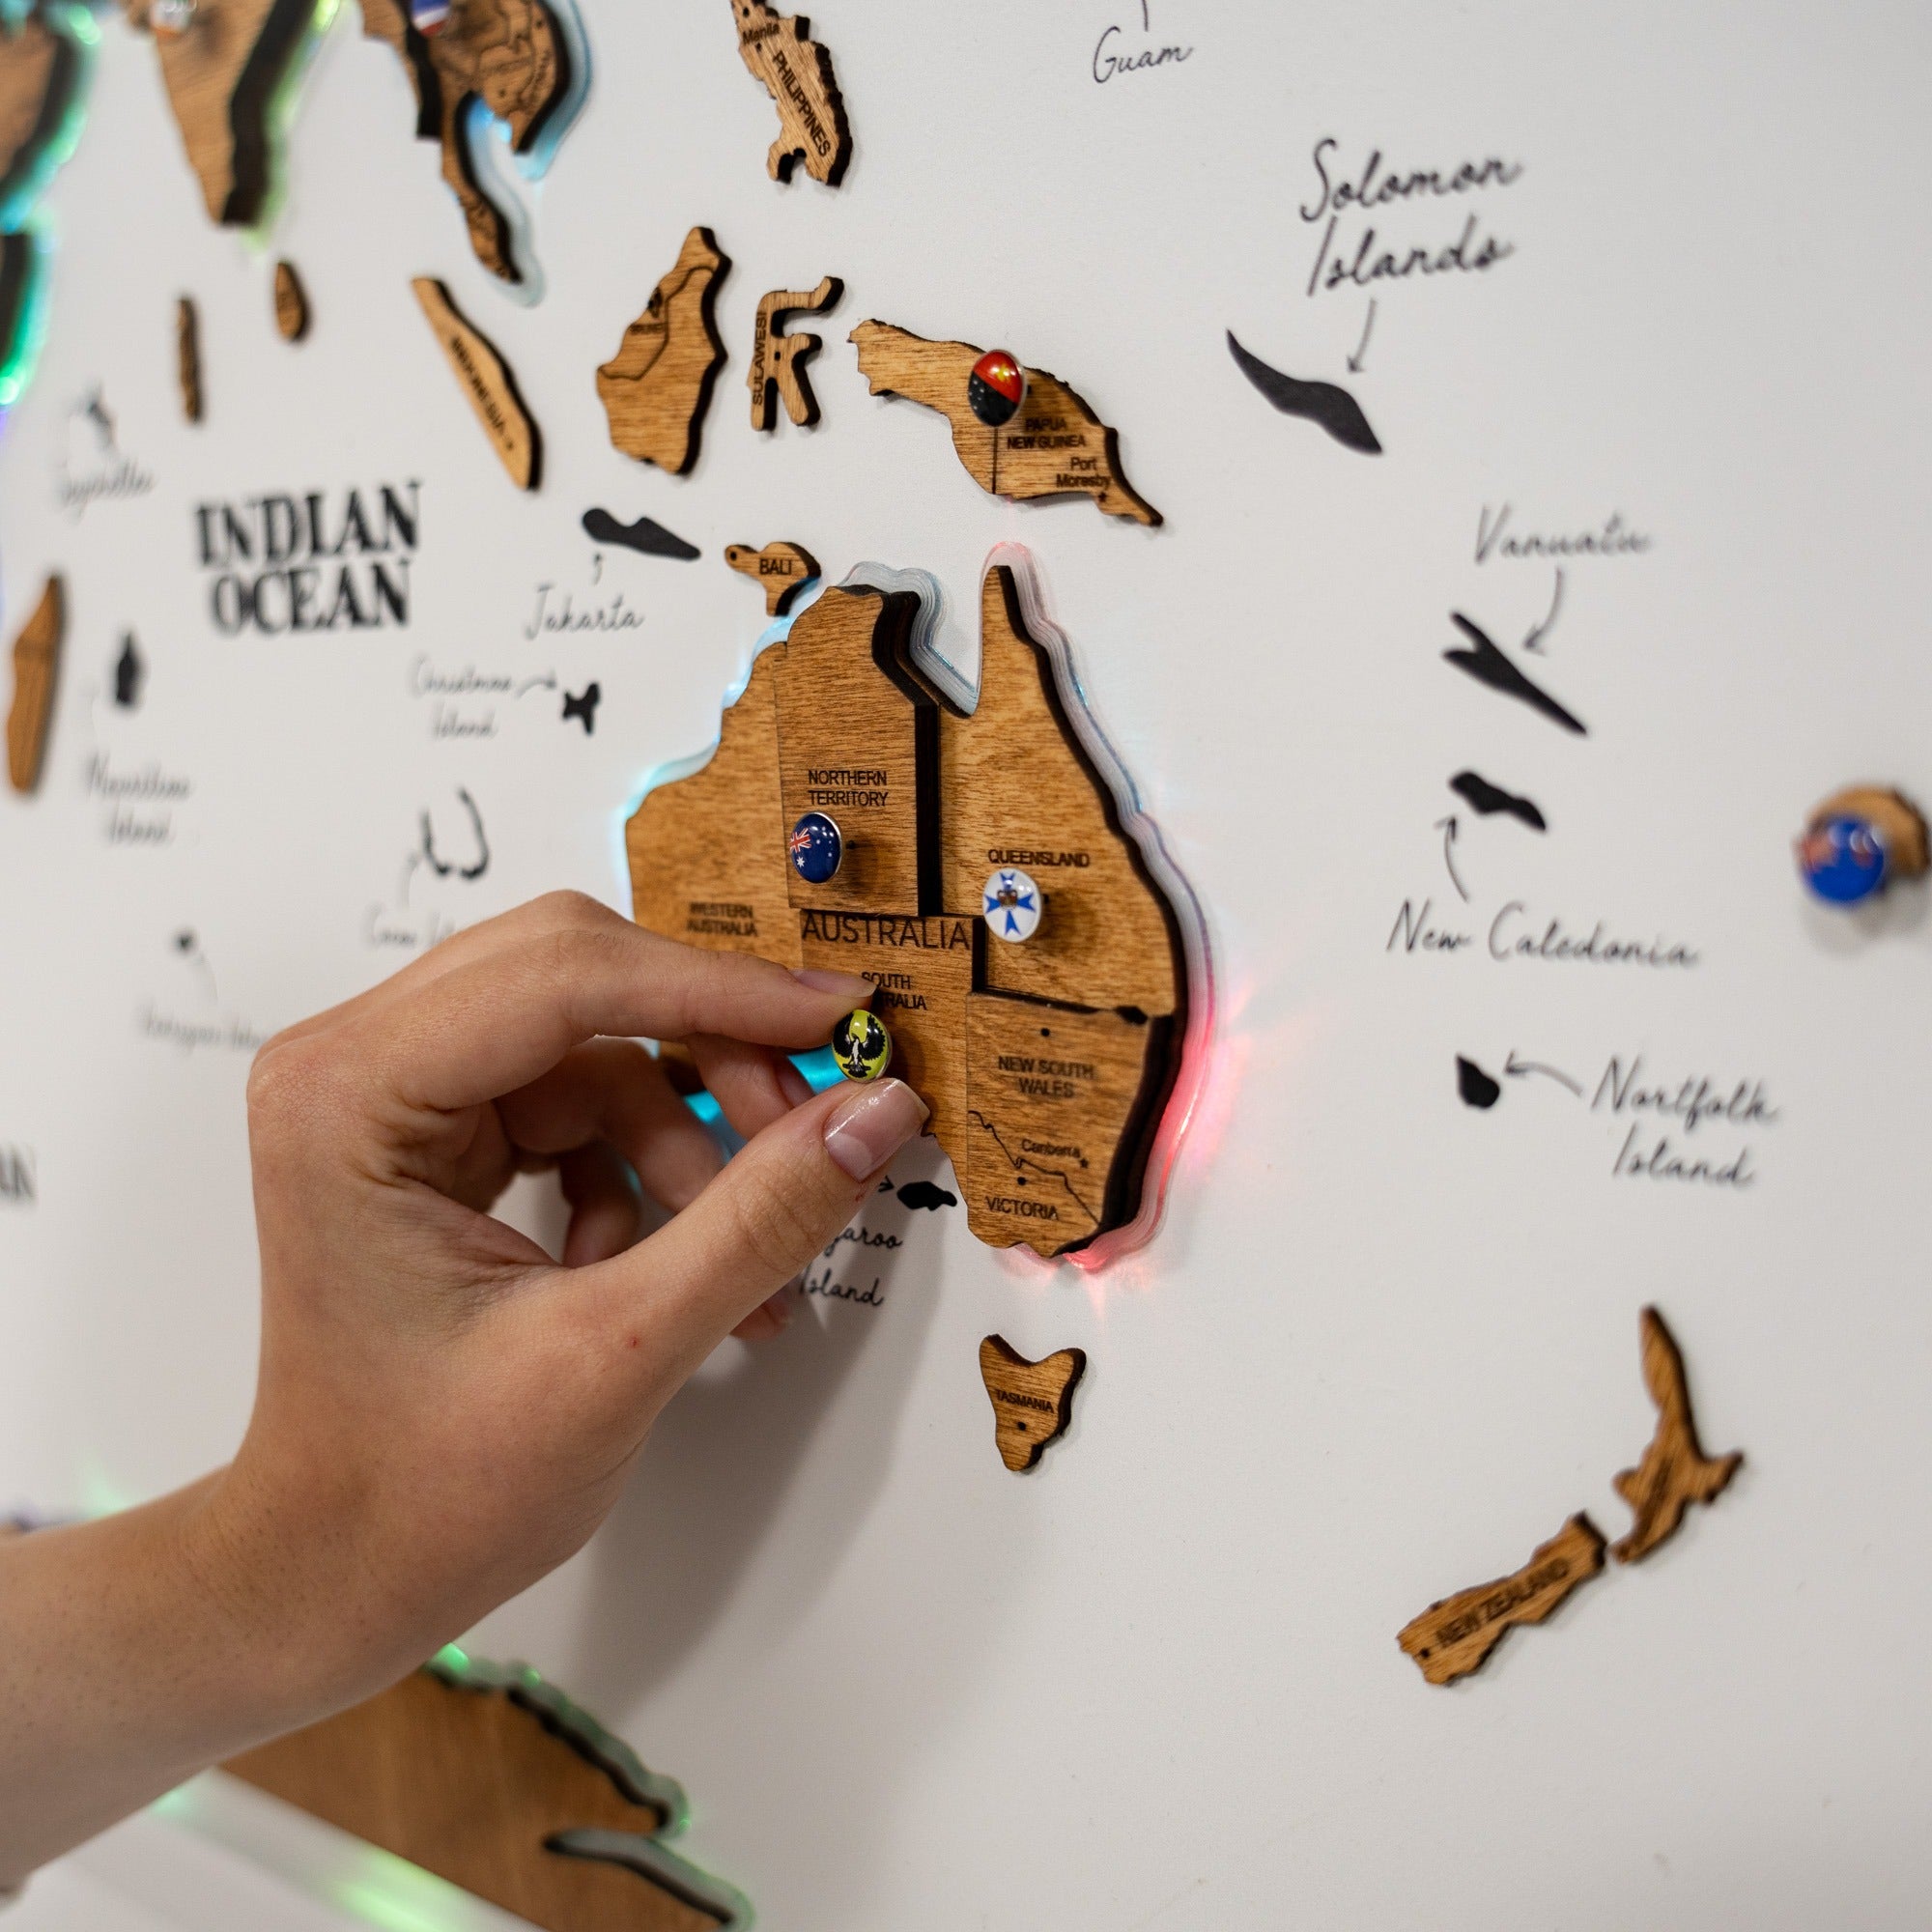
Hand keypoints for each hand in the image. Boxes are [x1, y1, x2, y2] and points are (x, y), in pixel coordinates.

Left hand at [206, 891, 926, 1705]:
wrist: (341, 1572)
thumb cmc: (425, 1490)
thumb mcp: (619, 1351)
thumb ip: (759, 1220)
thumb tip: (875, 1112)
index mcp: (349, 1094)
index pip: (564, 977)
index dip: (718, 991)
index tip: (840, 1018)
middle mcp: (354, 1064)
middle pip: (579, 977)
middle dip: (708, 1051)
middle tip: (811, 1125)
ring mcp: (393, 1093)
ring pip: (597, 1041)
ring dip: (688, 1135)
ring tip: (738, 1261)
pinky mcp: (437, 1131)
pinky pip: (582, 1096)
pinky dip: (649, 1169)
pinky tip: (665, 1266)